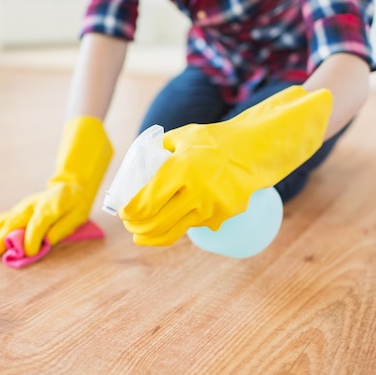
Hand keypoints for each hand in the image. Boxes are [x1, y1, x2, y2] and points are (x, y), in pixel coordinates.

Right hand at [0, 116, 112, 256]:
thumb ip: (63, 227)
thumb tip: (48, 240)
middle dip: (4, 237)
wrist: (69, 186)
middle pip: (15, 221)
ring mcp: (22, 207)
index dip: (32, 238)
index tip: (29, 253)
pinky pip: (1, 218)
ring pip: (4, 219)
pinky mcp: (17, 209)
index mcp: (50, 207)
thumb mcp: (78, 215)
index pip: (38, 223)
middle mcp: (32, 206)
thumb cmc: (75, 204)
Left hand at [120, 86, 332, 245]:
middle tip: (130, 224)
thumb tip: (132, 167)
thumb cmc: (211, 141)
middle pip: (155, 224)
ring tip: (140, 234)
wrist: (253, 151)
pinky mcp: (220, 217)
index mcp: (180, 168)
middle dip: (136, 228)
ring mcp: (209, 208)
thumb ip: (156, 150)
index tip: (123, 212)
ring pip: (171, 233)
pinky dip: (179, 224)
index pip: (145, 202)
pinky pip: (192, 226)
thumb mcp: (180, 137)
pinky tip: (175, 216)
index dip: (129, 212)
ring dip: (151, 236)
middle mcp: (195, 192)